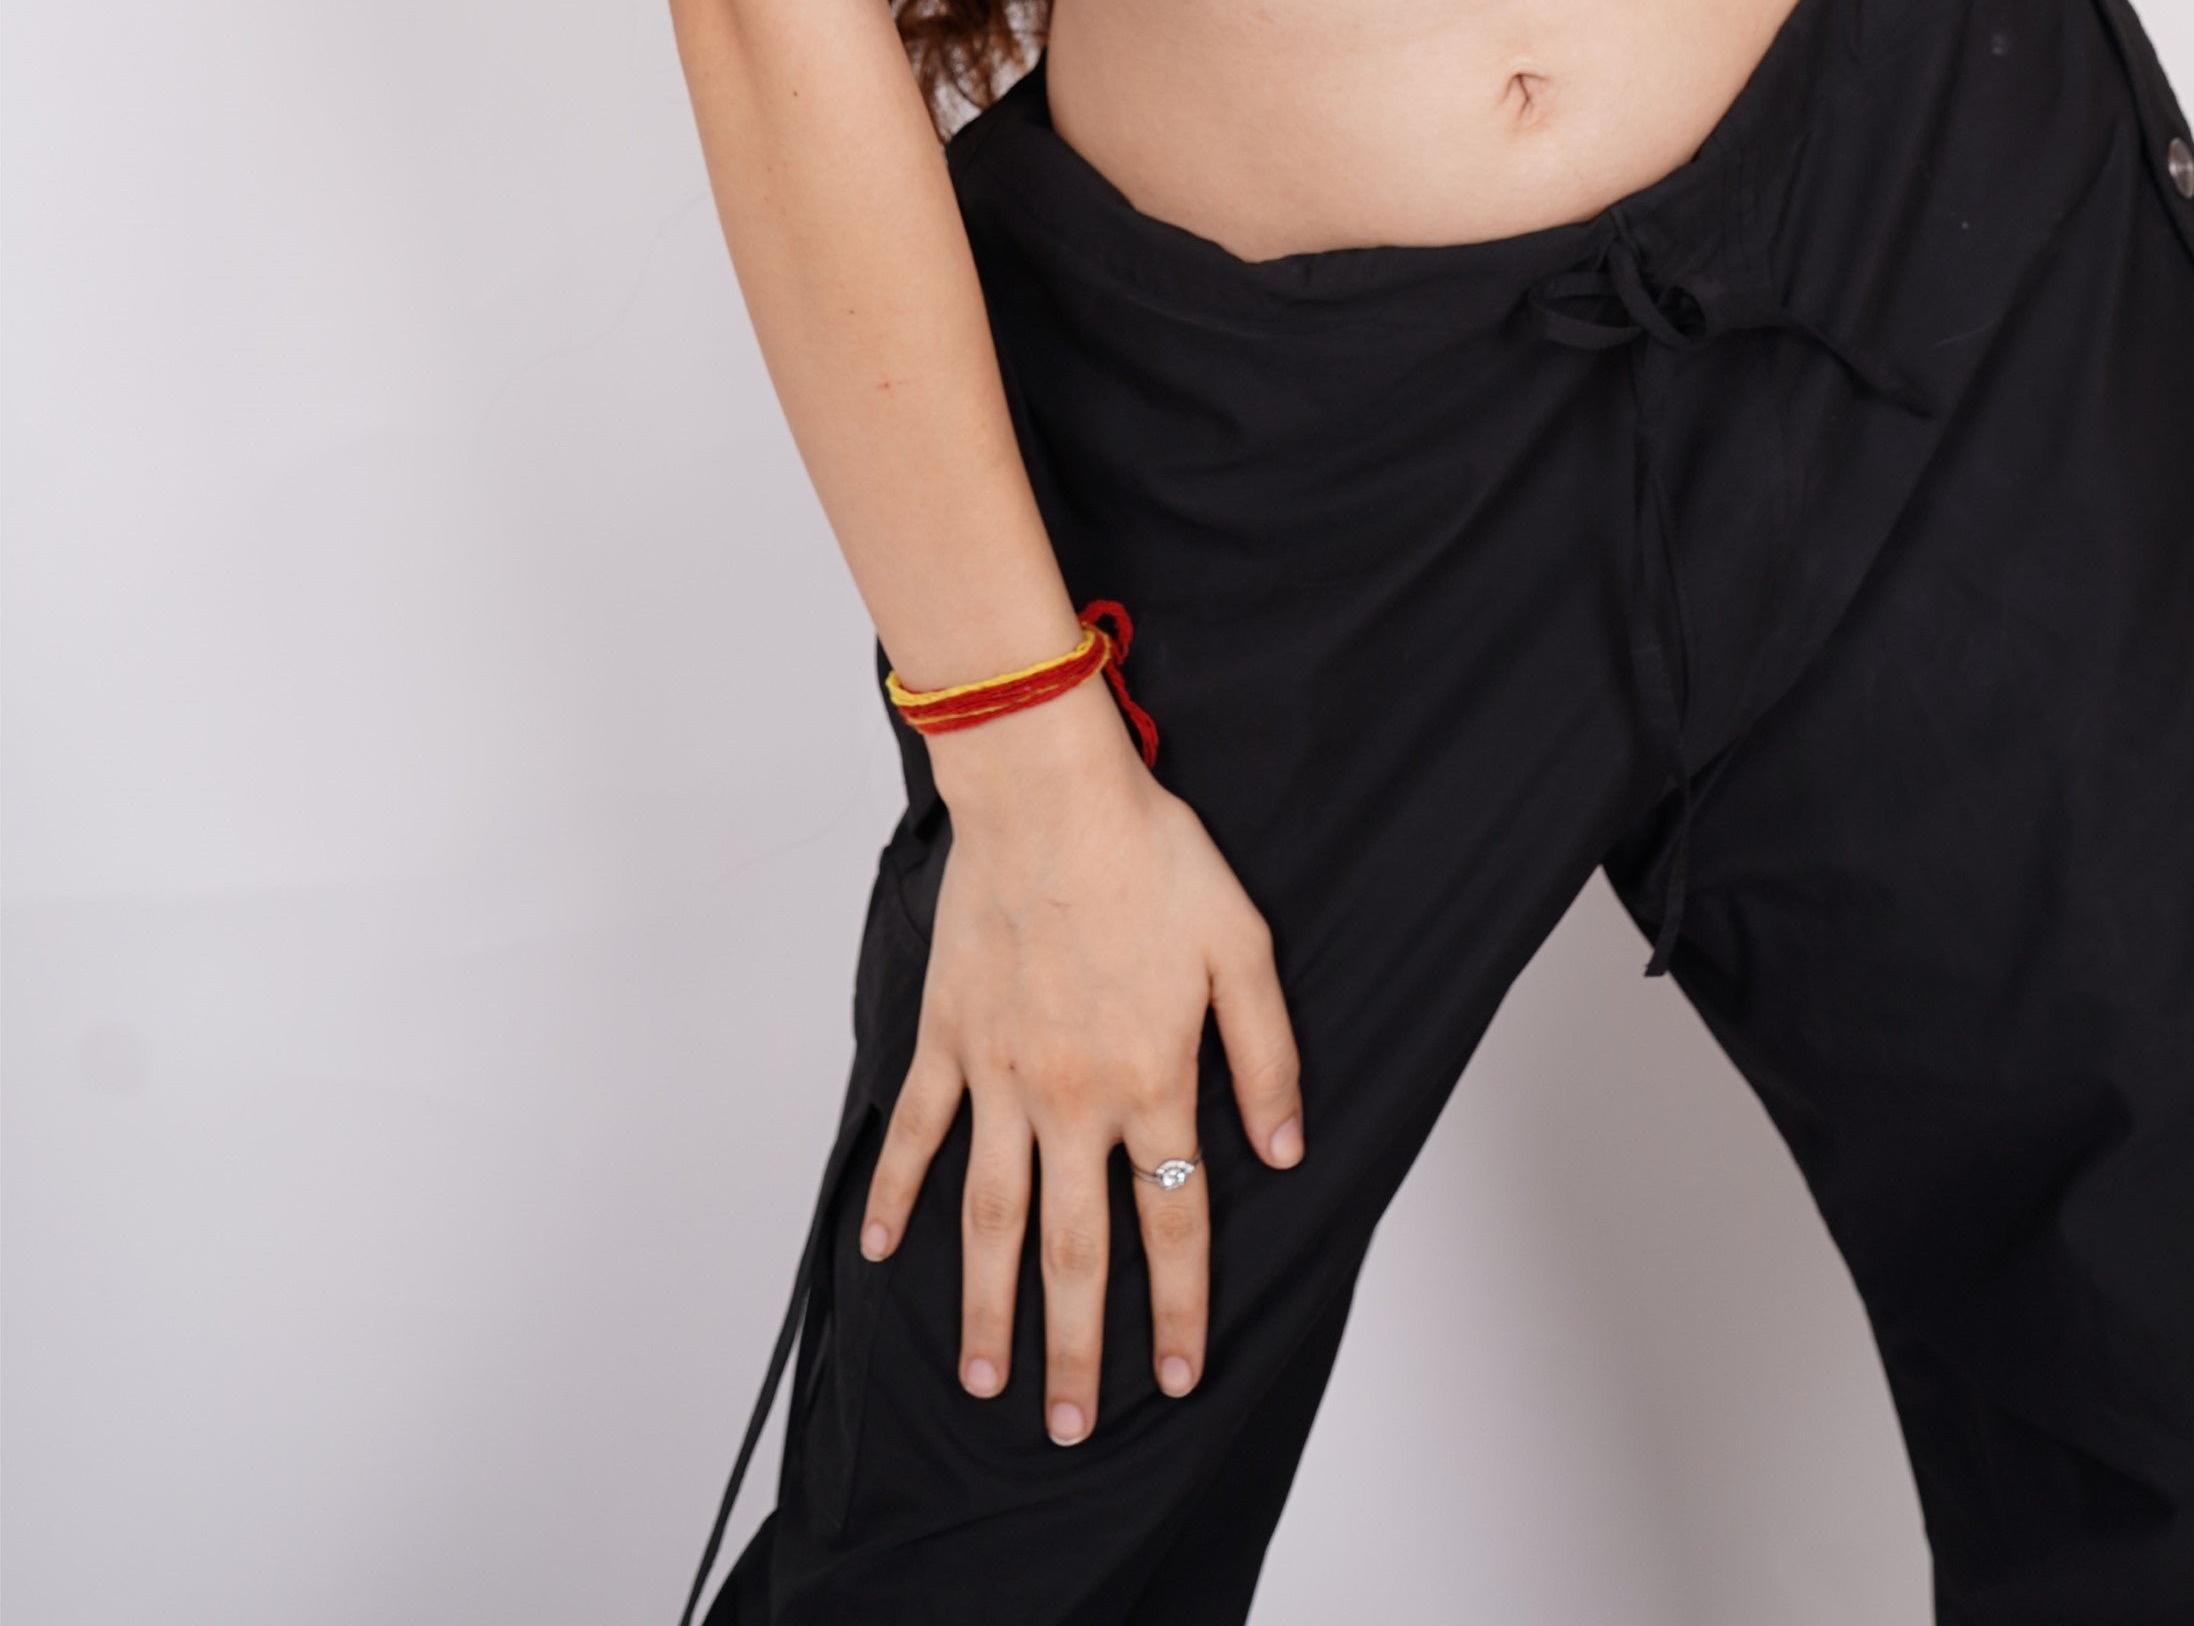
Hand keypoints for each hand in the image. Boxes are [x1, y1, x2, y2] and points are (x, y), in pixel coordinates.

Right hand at [857, 684, 1303, 1439]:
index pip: (1173, 1224)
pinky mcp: (949, 1039)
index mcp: (1152, 1082)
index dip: (1179, 1308)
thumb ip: (1267, 1054)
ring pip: (992, 1218)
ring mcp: (1002, 1076)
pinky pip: (916, 1134)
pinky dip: (894, 1195)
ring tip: (984, 1379)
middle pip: (1075, 1251)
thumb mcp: (1243, 948)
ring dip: (988, 1307)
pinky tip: (881, 1253)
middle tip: (1065, 1428)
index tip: (1176, 1377)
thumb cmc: (1153, 856)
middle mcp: (1073, 1100)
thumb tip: (1285, 1148)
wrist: (1049, 794)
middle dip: (1075, 1349)